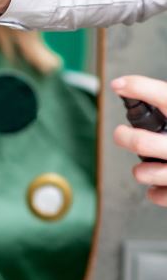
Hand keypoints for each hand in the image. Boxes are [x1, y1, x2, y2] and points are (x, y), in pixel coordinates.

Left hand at [111, 75, 166, 206]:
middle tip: (121, 133)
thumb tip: (136, 88)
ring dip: (141, 169)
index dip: (140, 87)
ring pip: (143, 172)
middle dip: (124, 137)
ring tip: (144, 165)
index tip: (118, 84)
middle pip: (142, 142)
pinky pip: (157, 195)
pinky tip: (162, 183)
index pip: (166, 97)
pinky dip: (156, 191)